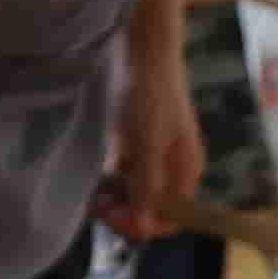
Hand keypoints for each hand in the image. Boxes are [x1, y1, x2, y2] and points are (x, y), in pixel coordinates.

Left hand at [110, 43, 202, 240]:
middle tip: (96, 205)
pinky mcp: (138, 142)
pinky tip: (95, 176)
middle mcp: (174, 168)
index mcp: (186, 171)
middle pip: (152, 206)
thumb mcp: (148, 145)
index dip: (146, 224)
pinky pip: (125, 172)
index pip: (172, 216)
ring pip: (135, 191)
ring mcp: (155, 155)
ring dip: (114, 197)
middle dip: (125, 211)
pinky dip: (110, 178)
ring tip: (91, 193)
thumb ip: (146, 186)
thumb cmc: (152, 96)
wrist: (147, 50)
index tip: (116, 217)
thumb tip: (144, 229)